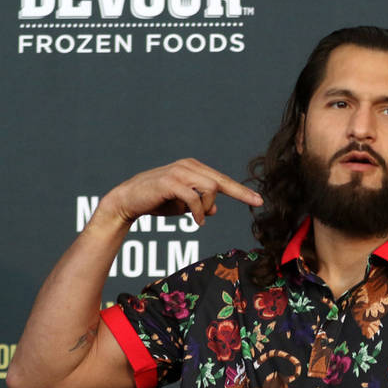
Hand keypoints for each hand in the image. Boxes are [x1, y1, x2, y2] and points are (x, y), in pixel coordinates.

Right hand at [98, 158, 263, 227]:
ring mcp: (179, 172)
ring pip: (210, 189)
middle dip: (240, 193)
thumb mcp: (182, 205)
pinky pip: (194, 197)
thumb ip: (199, 204)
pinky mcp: (170, 182)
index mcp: (193, 168)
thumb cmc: (156, 201)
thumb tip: (215, 210)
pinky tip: (196, 221)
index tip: (259, 199)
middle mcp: (187, 166)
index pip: (221, 179)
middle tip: (257, 202)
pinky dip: (198, 212)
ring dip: (207, 207)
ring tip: (198, 219)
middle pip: (221, 181)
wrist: (128, 201)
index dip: (241, 190)